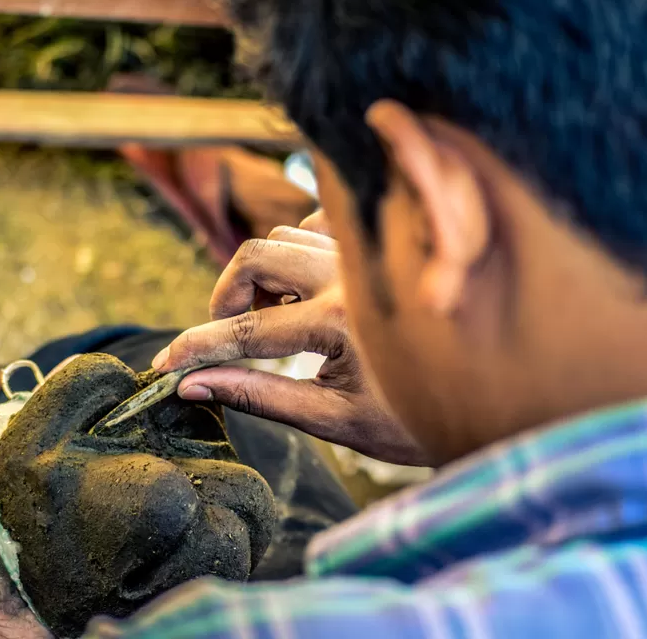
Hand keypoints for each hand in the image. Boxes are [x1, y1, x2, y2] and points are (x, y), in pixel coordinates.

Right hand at [152, 223, 428, 465]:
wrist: (484, 405)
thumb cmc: (412, 422)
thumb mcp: (332, 420)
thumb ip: (259, 396)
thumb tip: (194, 386)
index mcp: (340, 323)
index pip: (246, 332)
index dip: (195, 349)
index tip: (161, 367)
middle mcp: (352, 275)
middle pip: (255, 256)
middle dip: (225, 297)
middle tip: (227, 335)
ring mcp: (367, 256)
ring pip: (281, 236)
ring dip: (260, 276)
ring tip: (274, 321)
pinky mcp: (378, 250)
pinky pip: (316, 224)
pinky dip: (295, 249)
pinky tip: (303, 287)